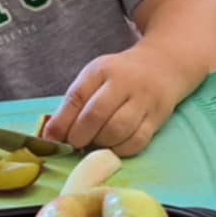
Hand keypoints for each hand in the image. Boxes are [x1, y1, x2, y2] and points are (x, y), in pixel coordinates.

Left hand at [43, 44, 186, 155]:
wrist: (163, 66)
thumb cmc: (121, 76)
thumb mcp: (95, 78)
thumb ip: (74, 104)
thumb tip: (51, 136)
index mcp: (102, 70)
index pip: (77, 97)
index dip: (61, 122)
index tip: (52, 139)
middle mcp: (124, 82)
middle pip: (96, 114)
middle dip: (79, 136)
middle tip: (74, 145)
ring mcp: (144, 100)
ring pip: (118, 129)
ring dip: (100, 143)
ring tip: (94, 144)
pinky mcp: (157, 118)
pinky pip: (137, 141)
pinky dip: (120, 149)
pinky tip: (114, 146)